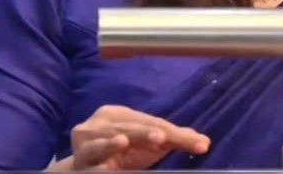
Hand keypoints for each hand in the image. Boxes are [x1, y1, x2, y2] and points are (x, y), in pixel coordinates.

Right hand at [48, 105, 209, 170]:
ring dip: (110, 144)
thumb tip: (204, 142)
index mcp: (119, 115)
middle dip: (145, 133)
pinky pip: (86, 162)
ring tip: (122, 142)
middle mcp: (101, 123)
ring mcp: (86, 143)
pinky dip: (95, 165)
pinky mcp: (77, 162)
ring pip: (100, 143)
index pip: (152, 122)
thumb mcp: (148, 143)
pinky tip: (104, 169)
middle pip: (129, 129)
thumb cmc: (121, 152)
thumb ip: (173, 139)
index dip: (174, 133)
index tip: (199, 144)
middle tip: (162, 137)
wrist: (83, 168)